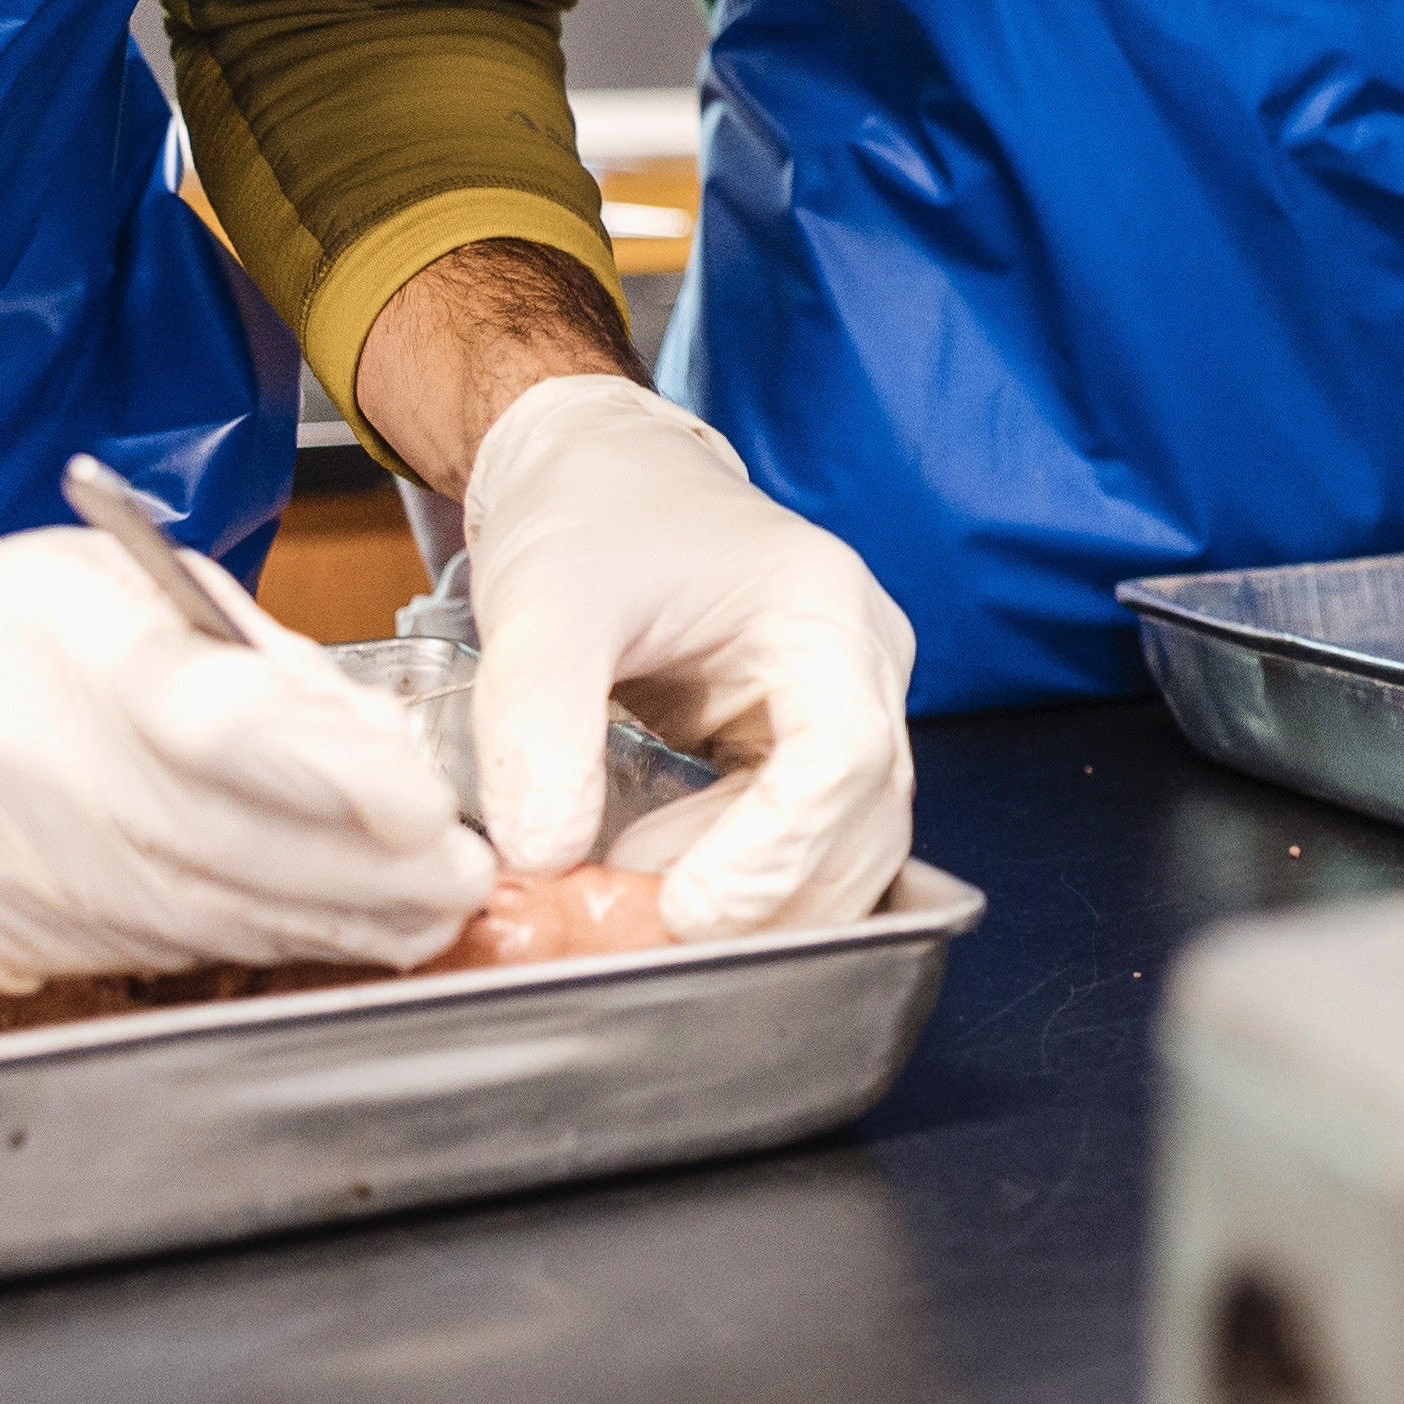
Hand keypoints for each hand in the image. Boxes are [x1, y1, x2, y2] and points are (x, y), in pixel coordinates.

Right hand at [0, 525, 493, 1003]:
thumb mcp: (114, 592)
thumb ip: (248, 664)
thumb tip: (373, 742)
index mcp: (50, 646)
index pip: (203, 720)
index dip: (323, 771)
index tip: (421, 799)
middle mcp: (13, 765)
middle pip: (214, 842)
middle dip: (359, 872)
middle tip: (462, 876)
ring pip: (193, 915)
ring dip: (325, 922)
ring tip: (424, 908)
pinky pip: (146, 951)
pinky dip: (247, 944)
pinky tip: (319, 930)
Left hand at [465, 378, 915, 939]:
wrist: (595, 474)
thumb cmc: (587, 516)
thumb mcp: (543, 603)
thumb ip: (540, 725)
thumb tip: (549, 857)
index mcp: (823, 611)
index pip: (844, 755)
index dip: (778, 850)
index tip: (685, 909)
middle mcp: (859, 666)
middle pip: (863, 822)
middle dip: (768, 898)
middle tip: (645, 928)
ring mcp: (841, 711)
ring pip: (846, 849)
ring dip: (758, 904)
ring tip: (635, 901)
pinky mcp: (802, 749)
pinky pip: (802, 842)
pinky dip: (742, 885)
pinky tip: (656, 884)